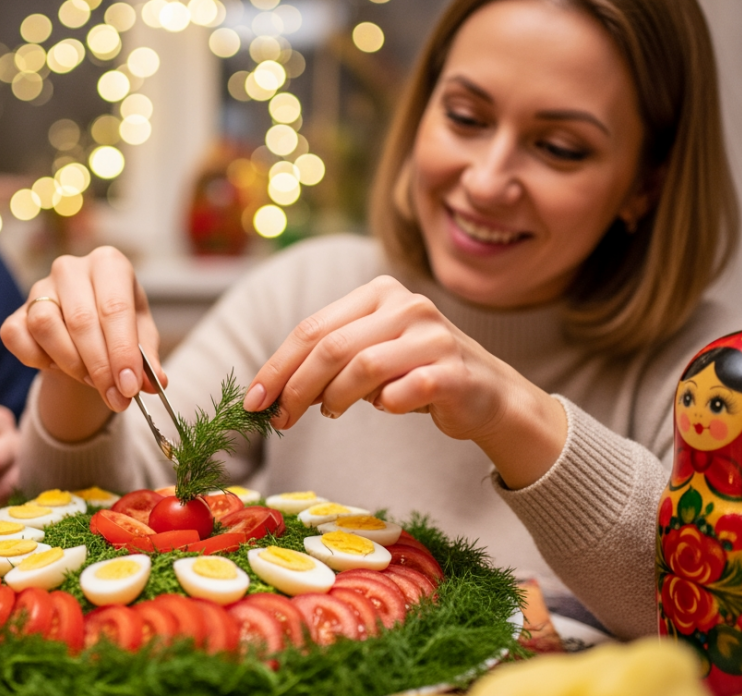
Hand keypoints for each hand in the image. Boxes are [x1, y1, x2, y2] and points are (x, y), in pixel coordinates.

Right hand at [0, 246, 165, 441]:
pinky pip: (16, 337)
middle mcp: (71, 268)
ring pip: (45, 326)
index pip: (115, 307)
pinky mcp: (17, 311)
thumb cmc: (118, 327)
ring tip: (92, 380)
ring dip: (71, 363)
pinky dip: (36, 359)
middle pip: (80, 320)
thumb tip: (155, 383)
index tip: (130, 387)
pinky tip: (58, 366)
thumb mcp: (142, 339)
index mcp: (109, 264)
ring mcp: (39, 287)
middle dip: (100, 367)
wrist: (88, 329)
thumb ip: (148, 360)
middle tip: (116, 397)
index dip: (122, 351)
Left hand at [242, 276, 565, 487]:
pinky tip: (387, 407)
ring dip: (335, 399)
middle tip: (281, 419)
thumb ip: (326, 364)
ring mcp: (433, 335)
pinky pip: (404, 391)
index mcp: (378, 293)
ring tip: (331, 413)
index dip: (277, 366)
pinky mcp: (454, 370)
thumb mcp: (367, 358)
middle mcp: (407, 305)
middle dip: (295, 387)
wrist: (487, 394)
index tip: (253, 401)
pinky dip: (385, 405)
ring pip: (362, 367)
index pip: (312, 328)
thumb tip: (271, 393)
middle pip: (330, 347)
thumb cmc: (415, 374)